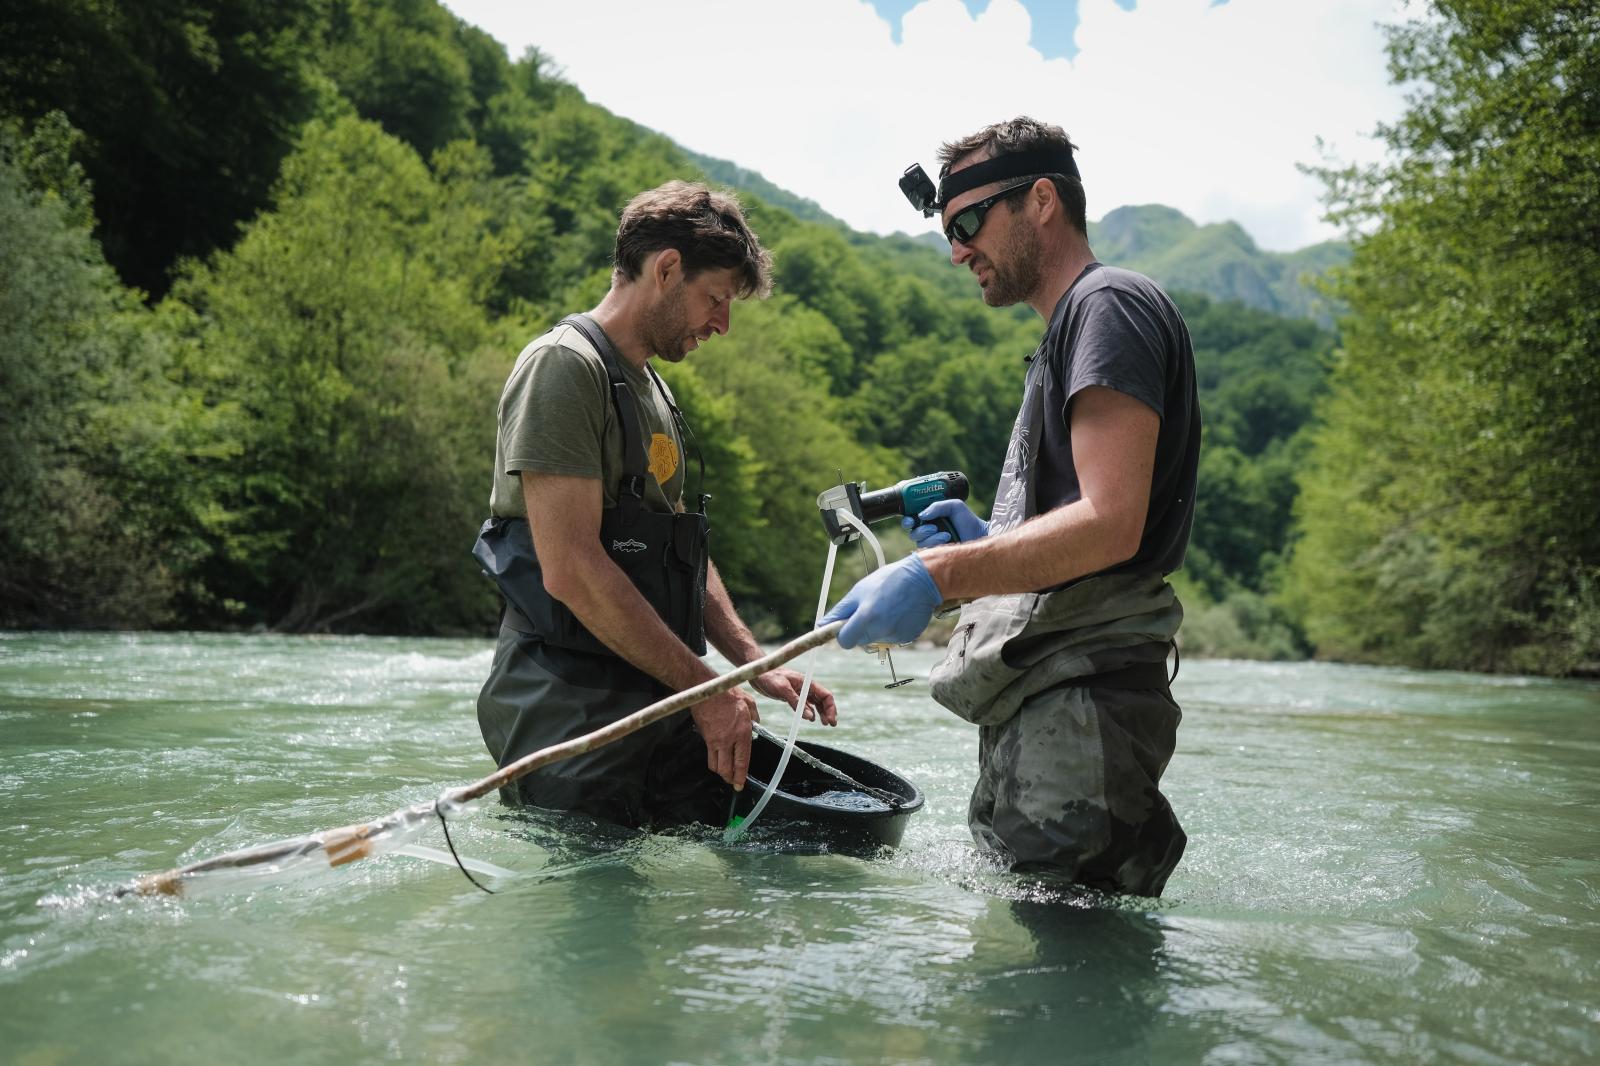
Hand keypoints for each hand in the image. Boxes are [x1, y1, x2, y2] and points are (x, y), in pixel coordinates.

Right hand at [691, 688, 759, 789]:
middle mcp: (729, 740)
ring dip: (720, 772)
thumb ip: (755, 716)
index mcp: (742, 732)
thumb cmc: (728, 694)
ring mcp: (715, 740)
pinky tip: (717, 758)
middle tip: (732, 782)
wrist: (707, 691)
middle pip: (726, 769)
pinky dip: (712, 761)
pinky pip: (709, 755)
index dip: (741, 775)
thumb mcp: (749, 702)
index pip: (742, 761)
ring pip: (715, 766)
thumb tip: (757, 724)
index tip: (740, 784)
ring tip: (724, 772)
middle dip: (729, 779)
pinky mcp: (705, 737)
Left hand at [752, 667, 837, 725]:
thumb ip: (796, 702)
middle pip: (823, 700)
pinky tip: (811, 719)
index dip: (831, 708)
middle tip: (831, 724)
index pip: (826, 695)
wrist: (757, 673)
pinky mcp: (792, 696)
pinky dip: (810, 712)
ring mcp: (800, 691)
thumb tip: (810, 717)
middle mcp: (806, 687)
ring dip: (822, 712)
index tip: (831, 720)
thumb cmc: (769, 677)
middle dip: (829, 711)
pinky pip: (806, 705)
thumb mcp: (782, 689)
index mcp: (807, 683)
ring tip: (825, 723)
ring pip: (816, 703)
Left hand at [820, 554, 942, 649]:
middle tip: (869, 610)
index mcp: (866, 617)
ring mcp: (895, 636)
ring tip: (887, 608)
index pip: (844, 641)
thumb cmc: (888, 581)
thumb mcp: (859, 591)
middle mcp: (880, 630)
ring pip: (876, 639)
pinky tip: (899, 612)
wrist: (923, 579)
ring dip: (877, 628)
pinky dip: (892, 628)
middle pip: (860, 641)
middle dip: (860, 629)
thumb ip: (840, 611)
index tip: (845, 626)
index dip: (842, 634)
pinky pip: (891, 637)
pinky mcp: (907, 638)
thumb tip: (822, 625)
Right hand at [901, 498, 988, 547]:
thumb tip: (921, 515)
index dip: (907, 519)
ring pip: (919, 540)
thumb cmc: (969, 521)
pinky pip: (926, 548)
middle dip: (920, 529)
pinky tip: (947, 539)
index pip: (912, 518)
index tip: (910, 520)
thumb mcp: (955, 506)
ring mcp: (932, 542)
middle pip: (912, 531)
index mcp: (931, 517)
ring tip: (946, 534)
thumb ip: (938, 506)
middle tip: (932, 527)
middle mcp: (929, 529)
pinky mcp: (936, 552)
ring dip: (931, 536)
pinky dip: (936, 542)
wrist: (980, 536)